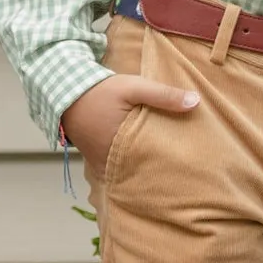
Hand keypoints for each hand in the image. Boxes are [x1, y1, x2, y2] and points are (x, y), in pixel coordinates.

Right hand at [62, 75, 198, 179]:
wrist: (67, 93)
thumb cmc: (102, 91)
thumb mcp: (134, 88)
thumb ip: (164, 95)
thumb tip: (196, 102)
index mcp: (121, 147)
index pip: (152, 165)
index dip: (170, 169)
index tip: (188, 170)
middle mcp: (110, 162)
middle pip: (141, 173)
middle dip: (158, 174)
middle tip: (181, 175)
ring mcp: (101, 164)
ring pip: (128, 174)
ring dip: (143, 172)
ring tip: (166, 172)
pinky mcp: (96, 162)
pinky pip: (116, 171)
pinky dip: (128, 169)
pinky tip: (143, 167)